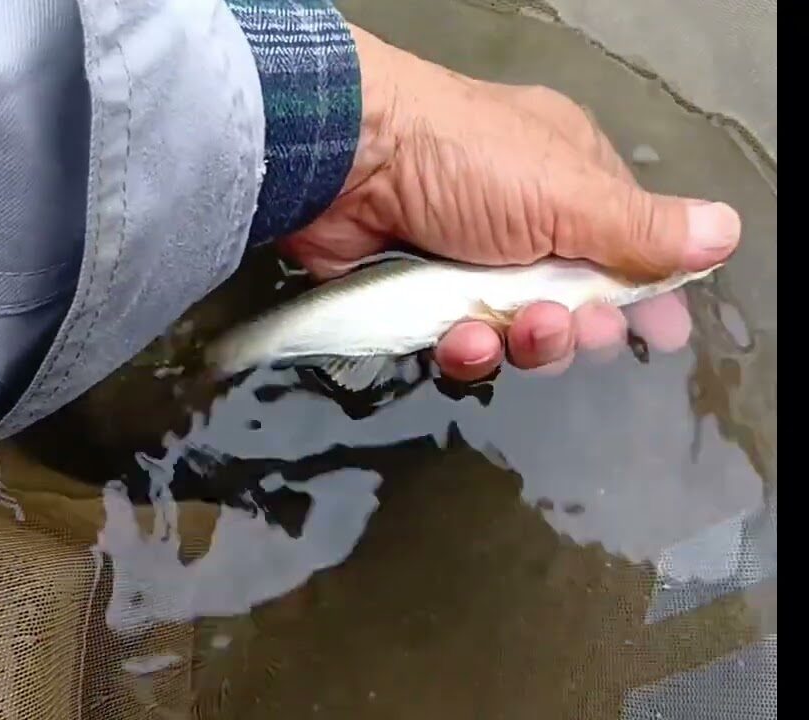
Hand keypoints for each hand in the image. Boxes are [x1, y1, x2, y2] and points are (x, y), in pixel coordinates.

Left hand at [279, 26, 740, 380]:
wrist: (344, 161)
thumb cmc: (462, 161)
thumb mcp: (565, 192)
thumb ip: (640, 228)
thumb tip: (722, 233)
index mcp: (567, 180)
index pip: (624, 243)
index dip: (645, 292)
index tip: (662, 334)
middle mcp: (520, 219)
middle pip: (570, 301)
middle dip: (577, 326)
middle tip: (577, 330)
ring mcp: (466, 259)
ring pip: (514, 330)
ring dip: (523, 342)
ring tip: (515, 331)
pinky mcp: (419, 294)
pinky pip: (459, 341)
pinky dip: (464, 348)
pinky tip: (459, 341)